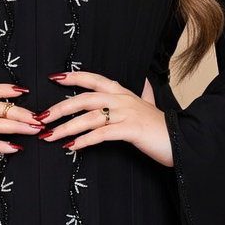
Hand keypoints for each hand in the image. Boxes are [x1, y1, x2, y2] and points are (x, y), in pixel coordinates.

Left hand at [35, 70, 172, 166]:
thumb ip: (145, 93)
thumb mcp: (151, 105)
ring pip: (89, 118)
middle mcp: (123, 99)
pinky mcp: (131, 130)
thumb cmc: (163, 126)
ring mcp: (127, 114)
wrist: (183, 140)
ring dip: (66, 128)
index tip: (54, 78)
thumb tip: (145, 81)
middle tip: (41, 118)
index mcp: (123, 92)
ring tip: (50, 136)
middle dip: (59, 108)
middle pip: (84, 99)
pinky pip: (101, 134)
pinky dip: (84, 141)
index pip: (94, 79)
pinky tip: (71, 147)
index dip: (74, 77)